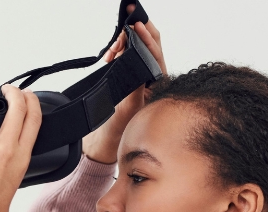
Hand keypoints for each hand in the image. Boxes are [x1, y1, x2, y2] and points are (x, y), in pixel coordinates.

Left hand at [0, 83, 41, 211]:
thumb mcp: (15, 176)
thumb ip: (14, 156)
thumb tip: (10, 142)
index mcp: (21, 154)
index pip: (34, 117)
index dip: (31, 100)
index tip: (26, 95)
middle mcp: (5, 147)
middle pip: (15, 106)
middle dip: (11, 91)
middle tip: (4, 89)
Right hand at [82, 4, 165, 163]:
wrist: (107, 141)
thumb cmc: (122, 128)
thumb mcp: (131, 108)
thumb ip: (136, 86)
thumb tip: (138, 64)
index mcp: (160, 84)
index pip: (156, 54)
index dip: (146, 38)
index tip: (135, 26)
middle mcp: (154, 78)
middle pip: (151, 46)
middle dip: (140, 29)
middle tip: (130, 14)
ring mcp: (142, 77)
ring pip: (138, 49)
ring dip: (126, 41)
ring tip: (115, 41)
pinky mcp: (131, 78)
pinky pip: (128, 58)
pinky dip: (119, 50)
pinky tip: (111, 52)